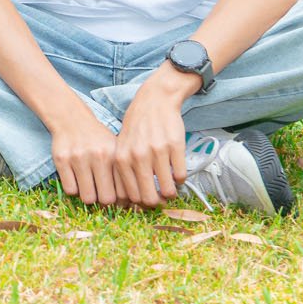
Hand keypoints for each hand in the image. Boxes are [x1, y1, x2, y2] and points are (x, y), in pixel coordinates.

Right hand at [48, 108, 124, 206]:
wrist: (71, 118)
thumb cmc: (97, 140)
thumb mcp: (115, 149)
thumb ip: (123, 173)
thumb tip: (127, 204)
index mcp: (114, 155)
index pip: (123, 192)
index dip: (121, 201)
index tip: (117, 199)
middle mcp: (98, 156)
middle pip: (106, 199)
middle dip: (104, 201)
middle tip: (101, 194)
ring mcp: (79, 158)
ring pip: (87, 198)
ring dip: (88, 196)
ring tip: (88, 187)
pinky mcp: (61, 160)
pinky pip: (70, 190)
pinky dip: (73, 189)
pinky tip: (75, 180)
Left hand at [113, 69, 195, 206]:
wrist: (155, 100)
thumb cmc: (137, 126)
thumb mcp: (122, 147)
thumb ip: (125, 171)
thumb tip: (134, 201)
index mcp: (121, 159)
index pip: (131, 196)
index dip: (142, 203)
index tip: (148, 200)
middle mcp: (138, 157)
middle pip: (150, 198)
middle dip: (158, 203)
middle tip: (162, 199)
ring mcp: (157, 151)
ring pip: (168, 190)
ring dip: (171, 192)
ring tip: (170, 185)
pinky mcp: (175, 146)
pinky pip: (181, 176)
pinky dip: (180, 179)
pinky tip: (176, 171)